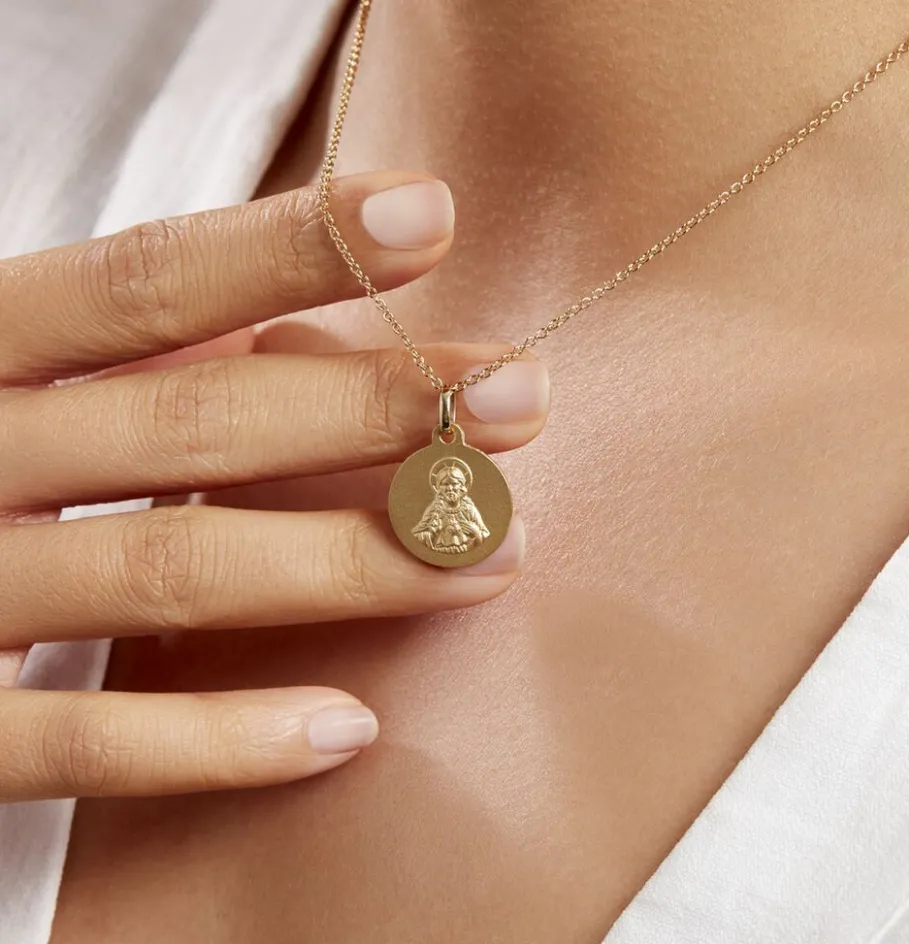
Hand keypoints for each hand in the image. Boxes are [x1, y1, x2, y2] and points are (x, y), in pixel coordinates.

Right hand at [0, 172, 548, 800]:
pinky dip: (221, 740)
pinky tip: (350, 725)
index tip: (432, 214)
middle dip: (370, 408)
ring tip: (493, 554)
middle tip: (520, 397)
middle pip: (192, 420)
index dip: (292, 246)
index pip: (148, 281)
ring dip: (350, 563)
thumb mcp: (33, 386)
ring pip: (169, 571)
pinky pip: (85, 744)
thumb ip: (152, 369)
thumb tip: (334, 344)